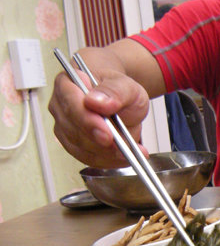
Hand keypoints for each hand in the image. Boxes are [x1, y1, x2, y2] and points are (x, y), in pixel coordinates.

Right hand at [49, 46, 150, 167]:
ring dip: (108, 154)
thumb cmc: (117, 89)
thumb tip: (96, 101)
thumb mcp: (125, 85)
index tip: (107, 133)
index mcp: (67, 84)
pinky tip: (125, 157)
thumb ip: (113, 91)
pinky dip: (109, 161)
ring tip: (132, 151)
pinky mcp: (74, 147)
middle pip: (74, 131)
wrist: (120, 100)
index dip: (88, 121)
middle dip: (101, 143)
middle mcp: (61, 108)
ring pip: (81, 149)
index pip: (71, 104)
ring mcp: (65, 129)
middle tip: (124, 147)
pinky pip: (89, 159)